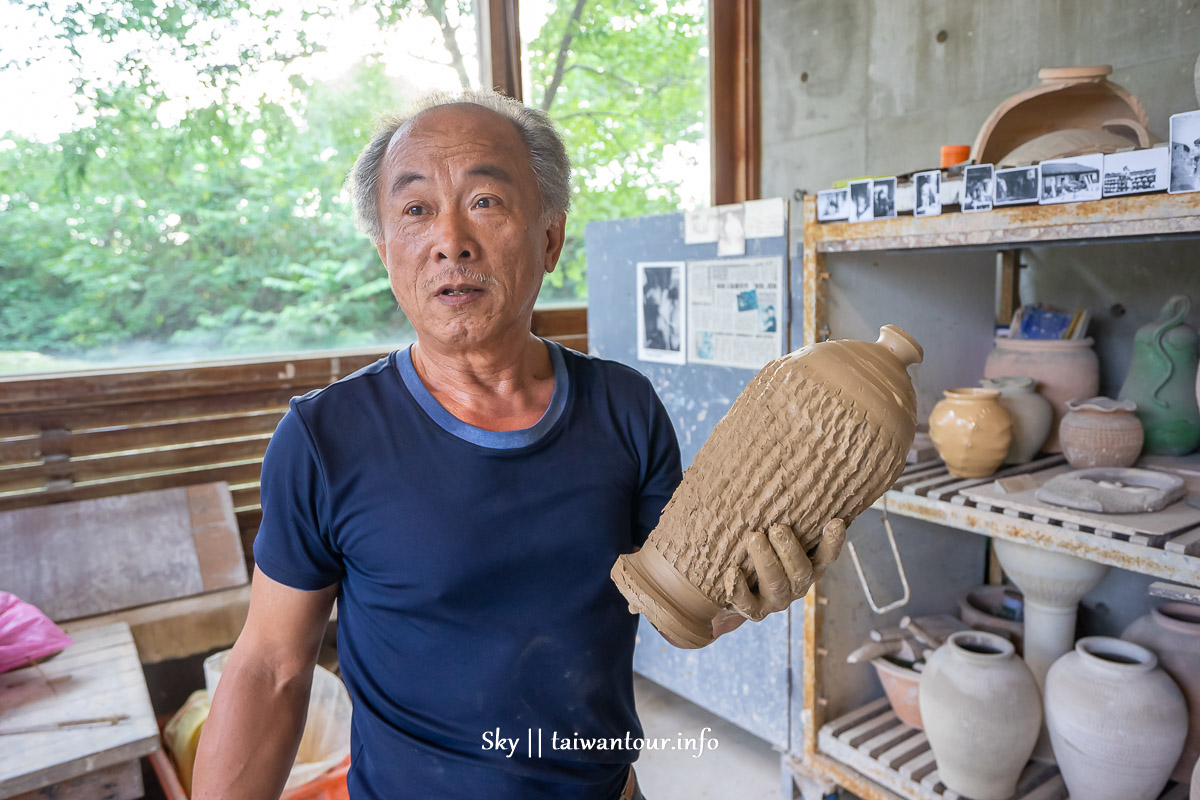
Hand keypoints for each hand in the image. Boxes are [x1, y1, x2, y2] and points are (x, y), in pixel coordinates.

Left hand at [720, 518, 846, 624]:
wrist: (728, 590)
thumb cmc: (753, 547)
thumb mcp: (768, 529)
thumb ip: (777, 508)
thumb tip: (774, 458)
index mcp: (808, 564)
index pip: (827, 555)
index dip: (833, 541)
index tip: (835, 521)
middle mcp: (797, 584)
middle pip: (801, 571)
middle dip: (790, 549)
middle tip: (777, 527)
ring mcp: (776, 600)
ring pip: (776, 584)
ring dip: (766, 560)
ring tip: (754, 538)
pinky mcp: (753, 611)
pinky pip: (747, 604)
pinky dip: (739, 589)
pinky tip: (731, 571)